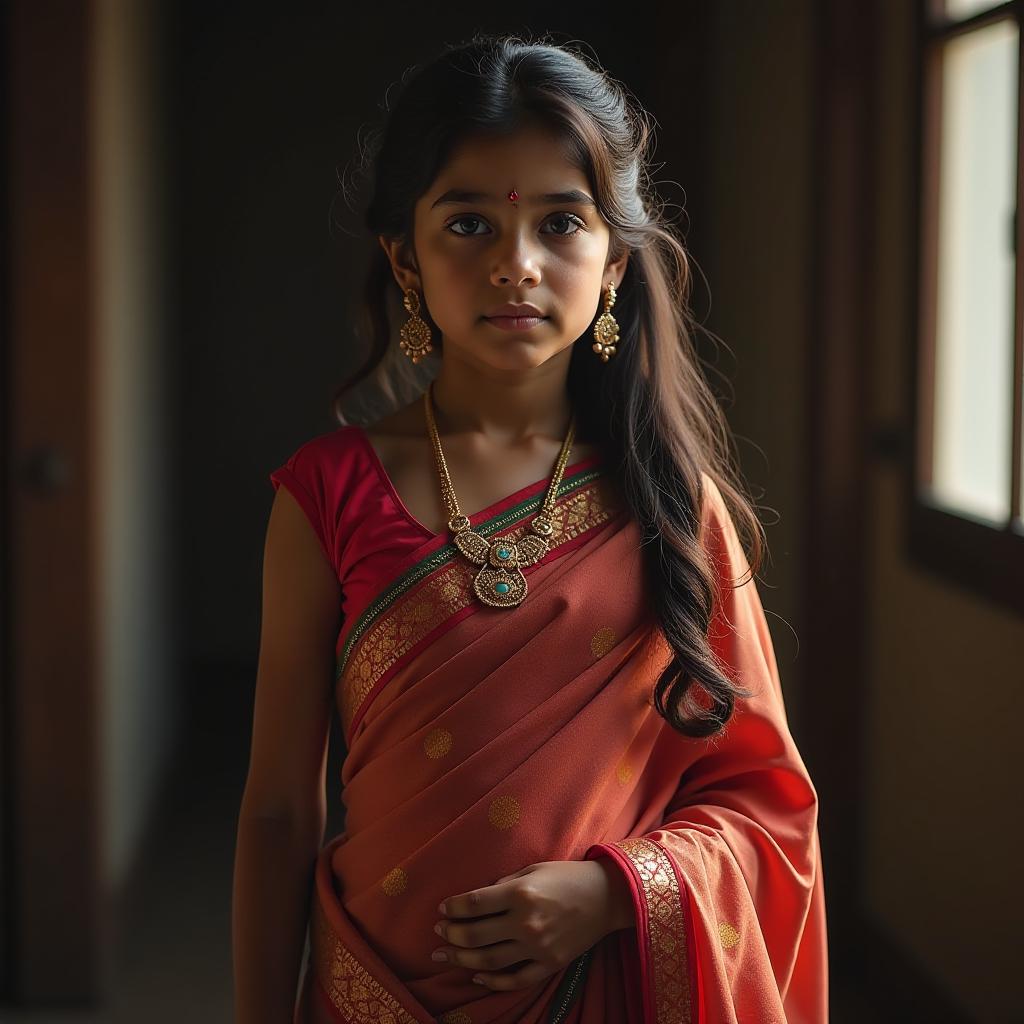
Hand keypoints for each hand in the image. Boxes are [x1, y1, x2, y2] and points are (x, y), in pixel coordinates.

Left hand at [431, 859, 632, 990]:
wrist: (606, 896)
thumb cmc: (567, 876)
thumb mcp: (533, 869)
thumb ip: (504, 885)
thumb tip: (478, 900)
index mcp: (521, 893)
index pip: (475, 904)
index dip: (453, 907)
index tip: (442, 908)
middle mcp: (526, 922)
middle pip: (476, 935)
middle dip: (451, 933)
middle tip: (438, 932)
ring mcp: (537, 947)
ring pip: (488, 960)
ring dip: (461, 958)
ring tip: (444, 954)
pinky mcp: (548, 964)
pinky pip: (515, 980)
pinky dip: (492, 981)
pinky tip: (476, 975)